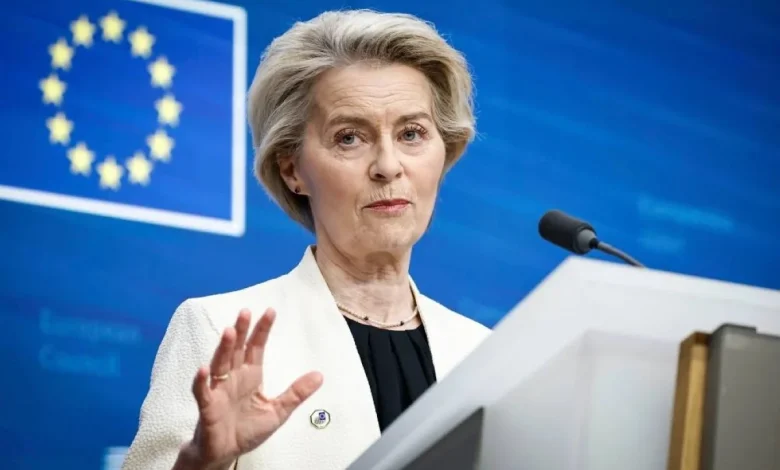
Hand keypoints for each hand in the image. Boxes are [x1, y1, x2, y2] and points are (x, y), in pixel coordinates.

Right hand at [182, 308, 322, 468]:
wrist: (226, 453)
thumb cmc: (248, 430)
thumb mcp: (278, 411)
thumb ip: (297, 393)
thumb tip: (320, 375)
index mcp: (251, 376)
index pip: (257, 347)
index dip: (262, 330)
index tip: (270, 311)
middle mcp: (234, 377)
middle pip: (237, 349)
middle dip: (242, 331)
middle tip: (246, 312)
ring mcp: (219, 390)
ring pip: (220, 363)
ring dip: (224, 348)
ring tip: (230, 331)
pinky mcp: (208, 406)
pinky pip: (202, 391)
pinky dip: (202, 380)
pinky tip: (204, 369)